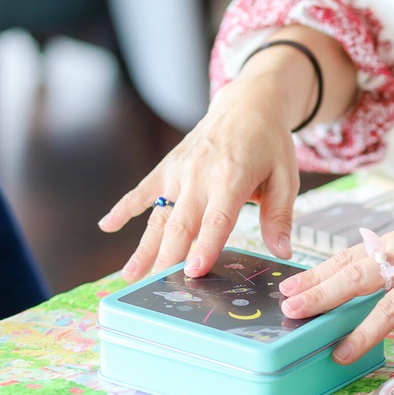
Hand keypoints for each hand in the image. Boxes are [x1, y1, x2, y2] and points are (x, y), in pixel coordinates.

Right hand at [97, 77, 300, 279]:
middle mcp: (200, 175)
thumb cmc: (270, 144)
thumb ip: (280, 217)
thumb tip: (282, 253)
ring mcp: (179, 171)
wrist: (247, 105)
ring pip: (158, 215)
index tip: (194, 272)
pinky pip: (142, 190)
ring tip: (130, 276)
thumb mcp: (286, 178)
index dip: (206, 246)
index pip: (217, 219)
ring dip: (144, 247)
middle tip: (156, 290)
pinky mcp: (167, 168)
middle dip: (168, 258)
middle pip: (181, 224)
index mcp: (233, 178)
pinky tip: (107, 226)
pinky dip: (124, 208)